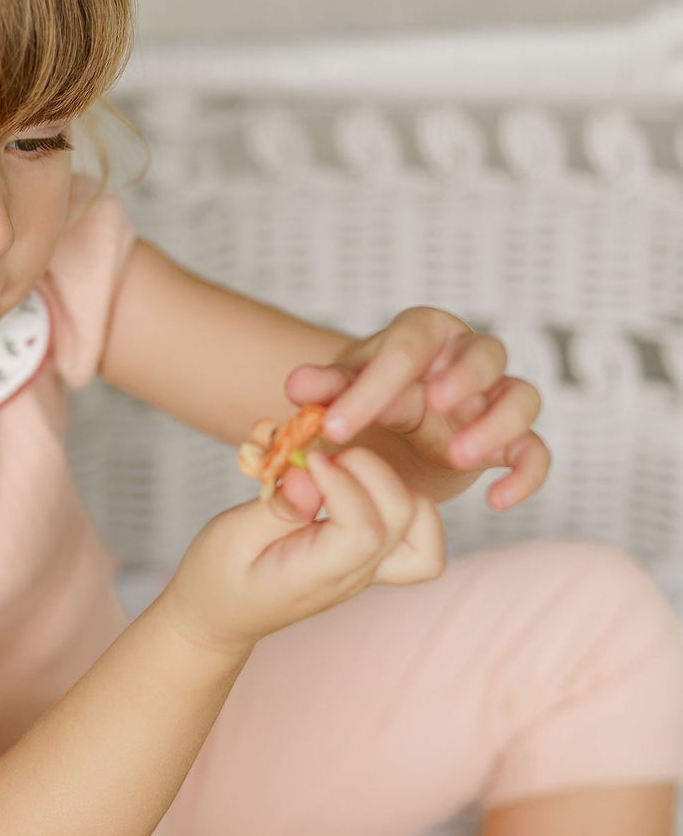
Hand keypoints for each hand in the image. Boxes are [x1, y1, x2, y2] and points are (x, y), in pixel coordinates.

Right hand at [168, 444, 446, 655]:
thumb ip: (277, 508)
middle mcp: (355, 574)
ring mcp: (369, 567)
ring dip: (389, 480)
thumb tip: (311, 476)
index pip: (364, 531)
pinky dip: (399, 493)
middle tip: (322, 458)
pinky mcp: (370, 553)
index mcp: (318, 577)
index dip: (344, 484)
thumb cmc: (218, 576)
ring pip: (422, 522)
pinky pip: (416, 527)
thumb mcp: (232, 538)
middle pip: (403, 517)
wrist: (220, 616)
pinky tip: (355, 480)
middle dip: (369, 469)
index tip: (306, 460)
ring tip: (340, 468)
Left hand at [281, 307, 549, 513]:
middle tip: (437, 404)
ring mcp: (495, 399)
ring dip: (496, 425)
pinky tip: (496, 501)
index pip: (409, 346)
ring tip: (458, 455)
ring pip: (523, 398)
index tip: (335, 426)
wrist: (389, 432)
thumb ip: (324, 388)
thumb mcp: (341, 391)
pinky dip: (526, 475)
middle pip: (488, 352)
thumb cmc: (365, 398)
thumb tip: (298, 386)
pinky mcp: (511, 441)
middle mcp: (469, 358)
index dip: (375, 384)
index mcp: (424, 334)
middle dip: (466, 377)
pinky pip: (536, 452)